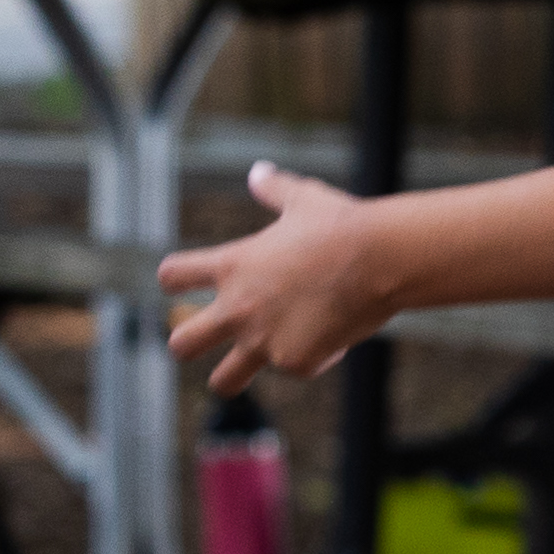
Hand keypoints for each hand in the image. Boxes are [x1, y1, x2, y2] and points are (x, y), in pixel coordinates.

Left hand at [163, 161, 396, 396]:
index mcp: (233, 266)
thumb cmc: (342, 224)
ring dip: (230, 377)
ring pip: (223, 382)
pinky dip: (312, 357)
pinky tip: (335, 339)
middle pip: (182, 344)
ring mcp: (265, 340)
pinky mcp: (296, 361)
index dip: (175, 279)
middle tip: (204, 339)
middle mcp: (239, 308)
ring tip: (243, 372)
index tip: (185, 282)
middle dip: (187, 343)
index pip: (173, 276)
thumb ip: (274, 189)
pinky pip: (295, 367)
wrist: (381, 258)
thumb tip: (258, 171)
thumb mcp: (304, 199)